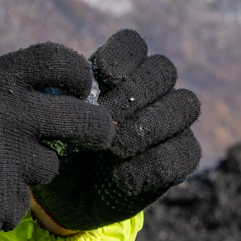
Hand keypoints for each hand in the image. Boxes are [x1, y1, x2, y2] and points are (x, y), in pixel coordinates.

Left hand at [30, 29, 200, 232]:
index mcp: (119, 70)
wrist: (66, 195)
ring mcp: (172, 121)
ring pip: (184, 104)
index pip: (133, 44)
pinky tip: (122, 177)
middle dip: (134, 92)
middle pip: (163, 70)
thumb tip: (81, 94)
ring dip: (148, 125)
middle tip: (104, 116)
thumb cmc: (59, 147)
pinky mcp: (181, 156)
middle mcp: (153, 89)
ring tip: (113, 149)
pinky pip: (186, 150)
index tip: (103, 73)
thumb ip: (67, 100)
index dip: (123, 54)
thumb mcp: (55, 121)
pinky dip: (153, 163)